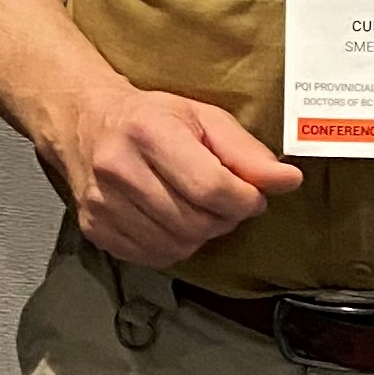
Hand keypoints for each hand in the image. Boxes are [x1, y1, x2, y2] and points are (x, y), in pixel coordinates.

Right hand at [41, 82, 301, 266]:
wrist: (85, 122)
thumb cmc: (151, 117)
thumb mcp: (204, 118)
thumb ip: (247, 152)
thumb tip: (288, 181)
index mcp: (148, 132)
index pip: (211, 188)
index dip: (244, 200)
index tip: (253, 196)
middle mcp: (118, 168)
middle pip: (195, 222)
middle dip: (224, 218)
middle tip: (226, 201)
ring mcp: (102, 203)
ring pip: (177, 245)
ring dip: (201, 234)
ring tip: (199, 209)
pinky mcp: (95, 228)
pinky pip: (153, 256)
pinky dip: (175, 245)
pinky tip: (173, 220)